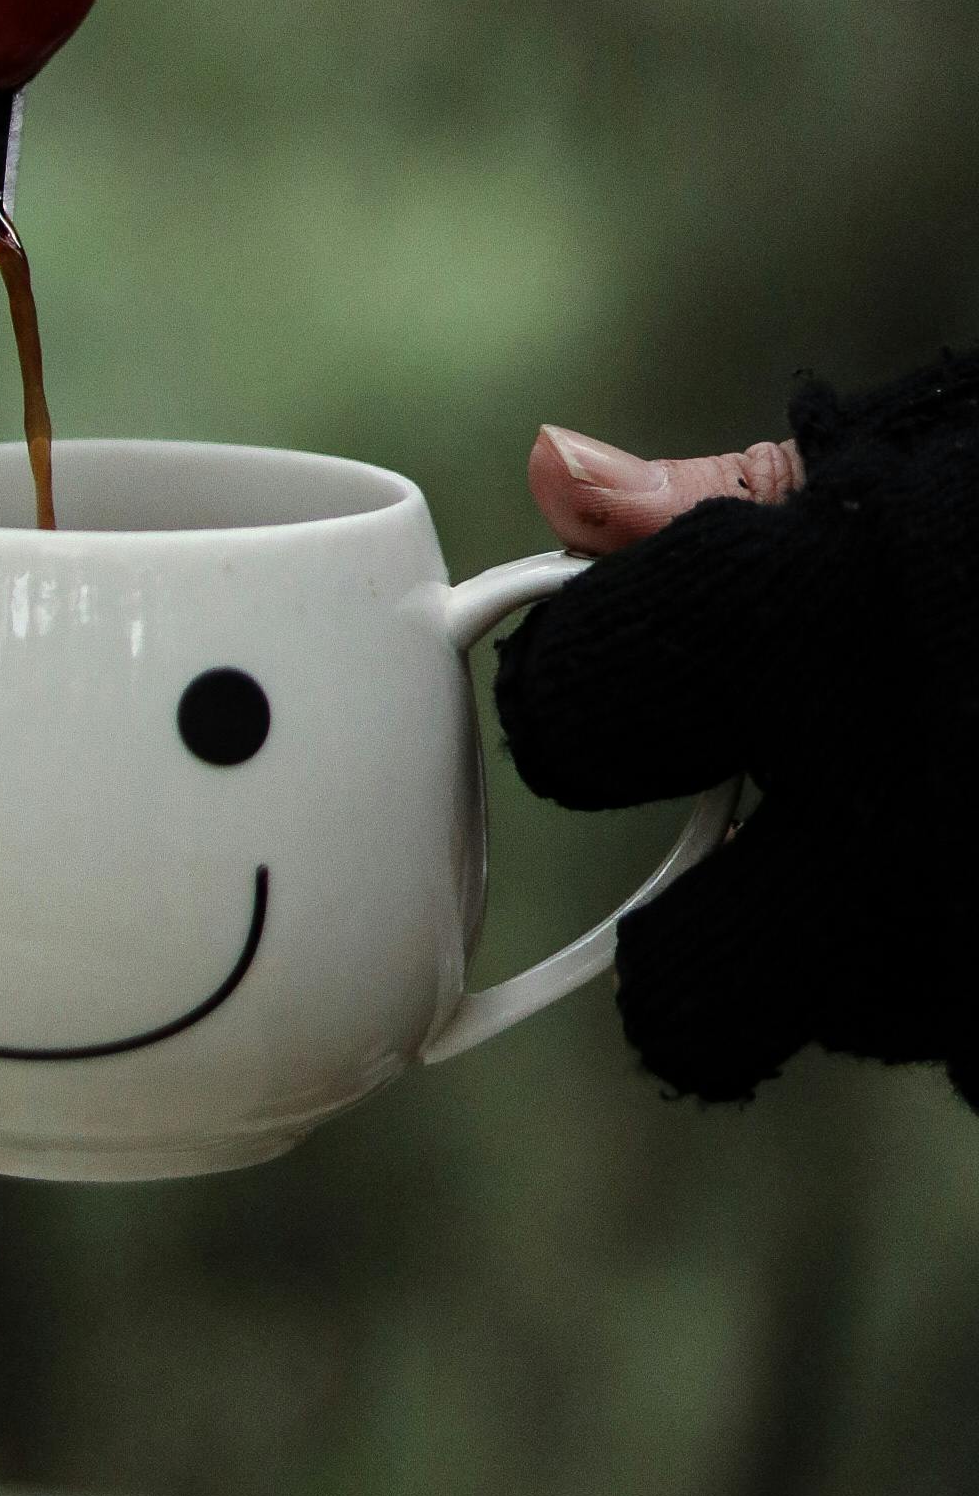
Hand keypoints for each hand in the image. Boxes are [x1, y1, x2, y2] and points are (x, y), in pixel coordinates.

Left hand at [496, 354, 978, 1109]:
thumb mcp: (930, 466)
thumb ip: (725, 499)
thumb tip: (555, 474)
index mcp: (829, 623)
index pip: (576, 705)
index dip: (580, 697)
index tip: (616, 692)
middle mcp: (904, 810)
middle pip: (684, 1003)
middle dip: (710, 949)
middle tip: (781, 853)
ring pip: (850, 1030)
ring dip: (872, 957)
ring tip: (961, 833)